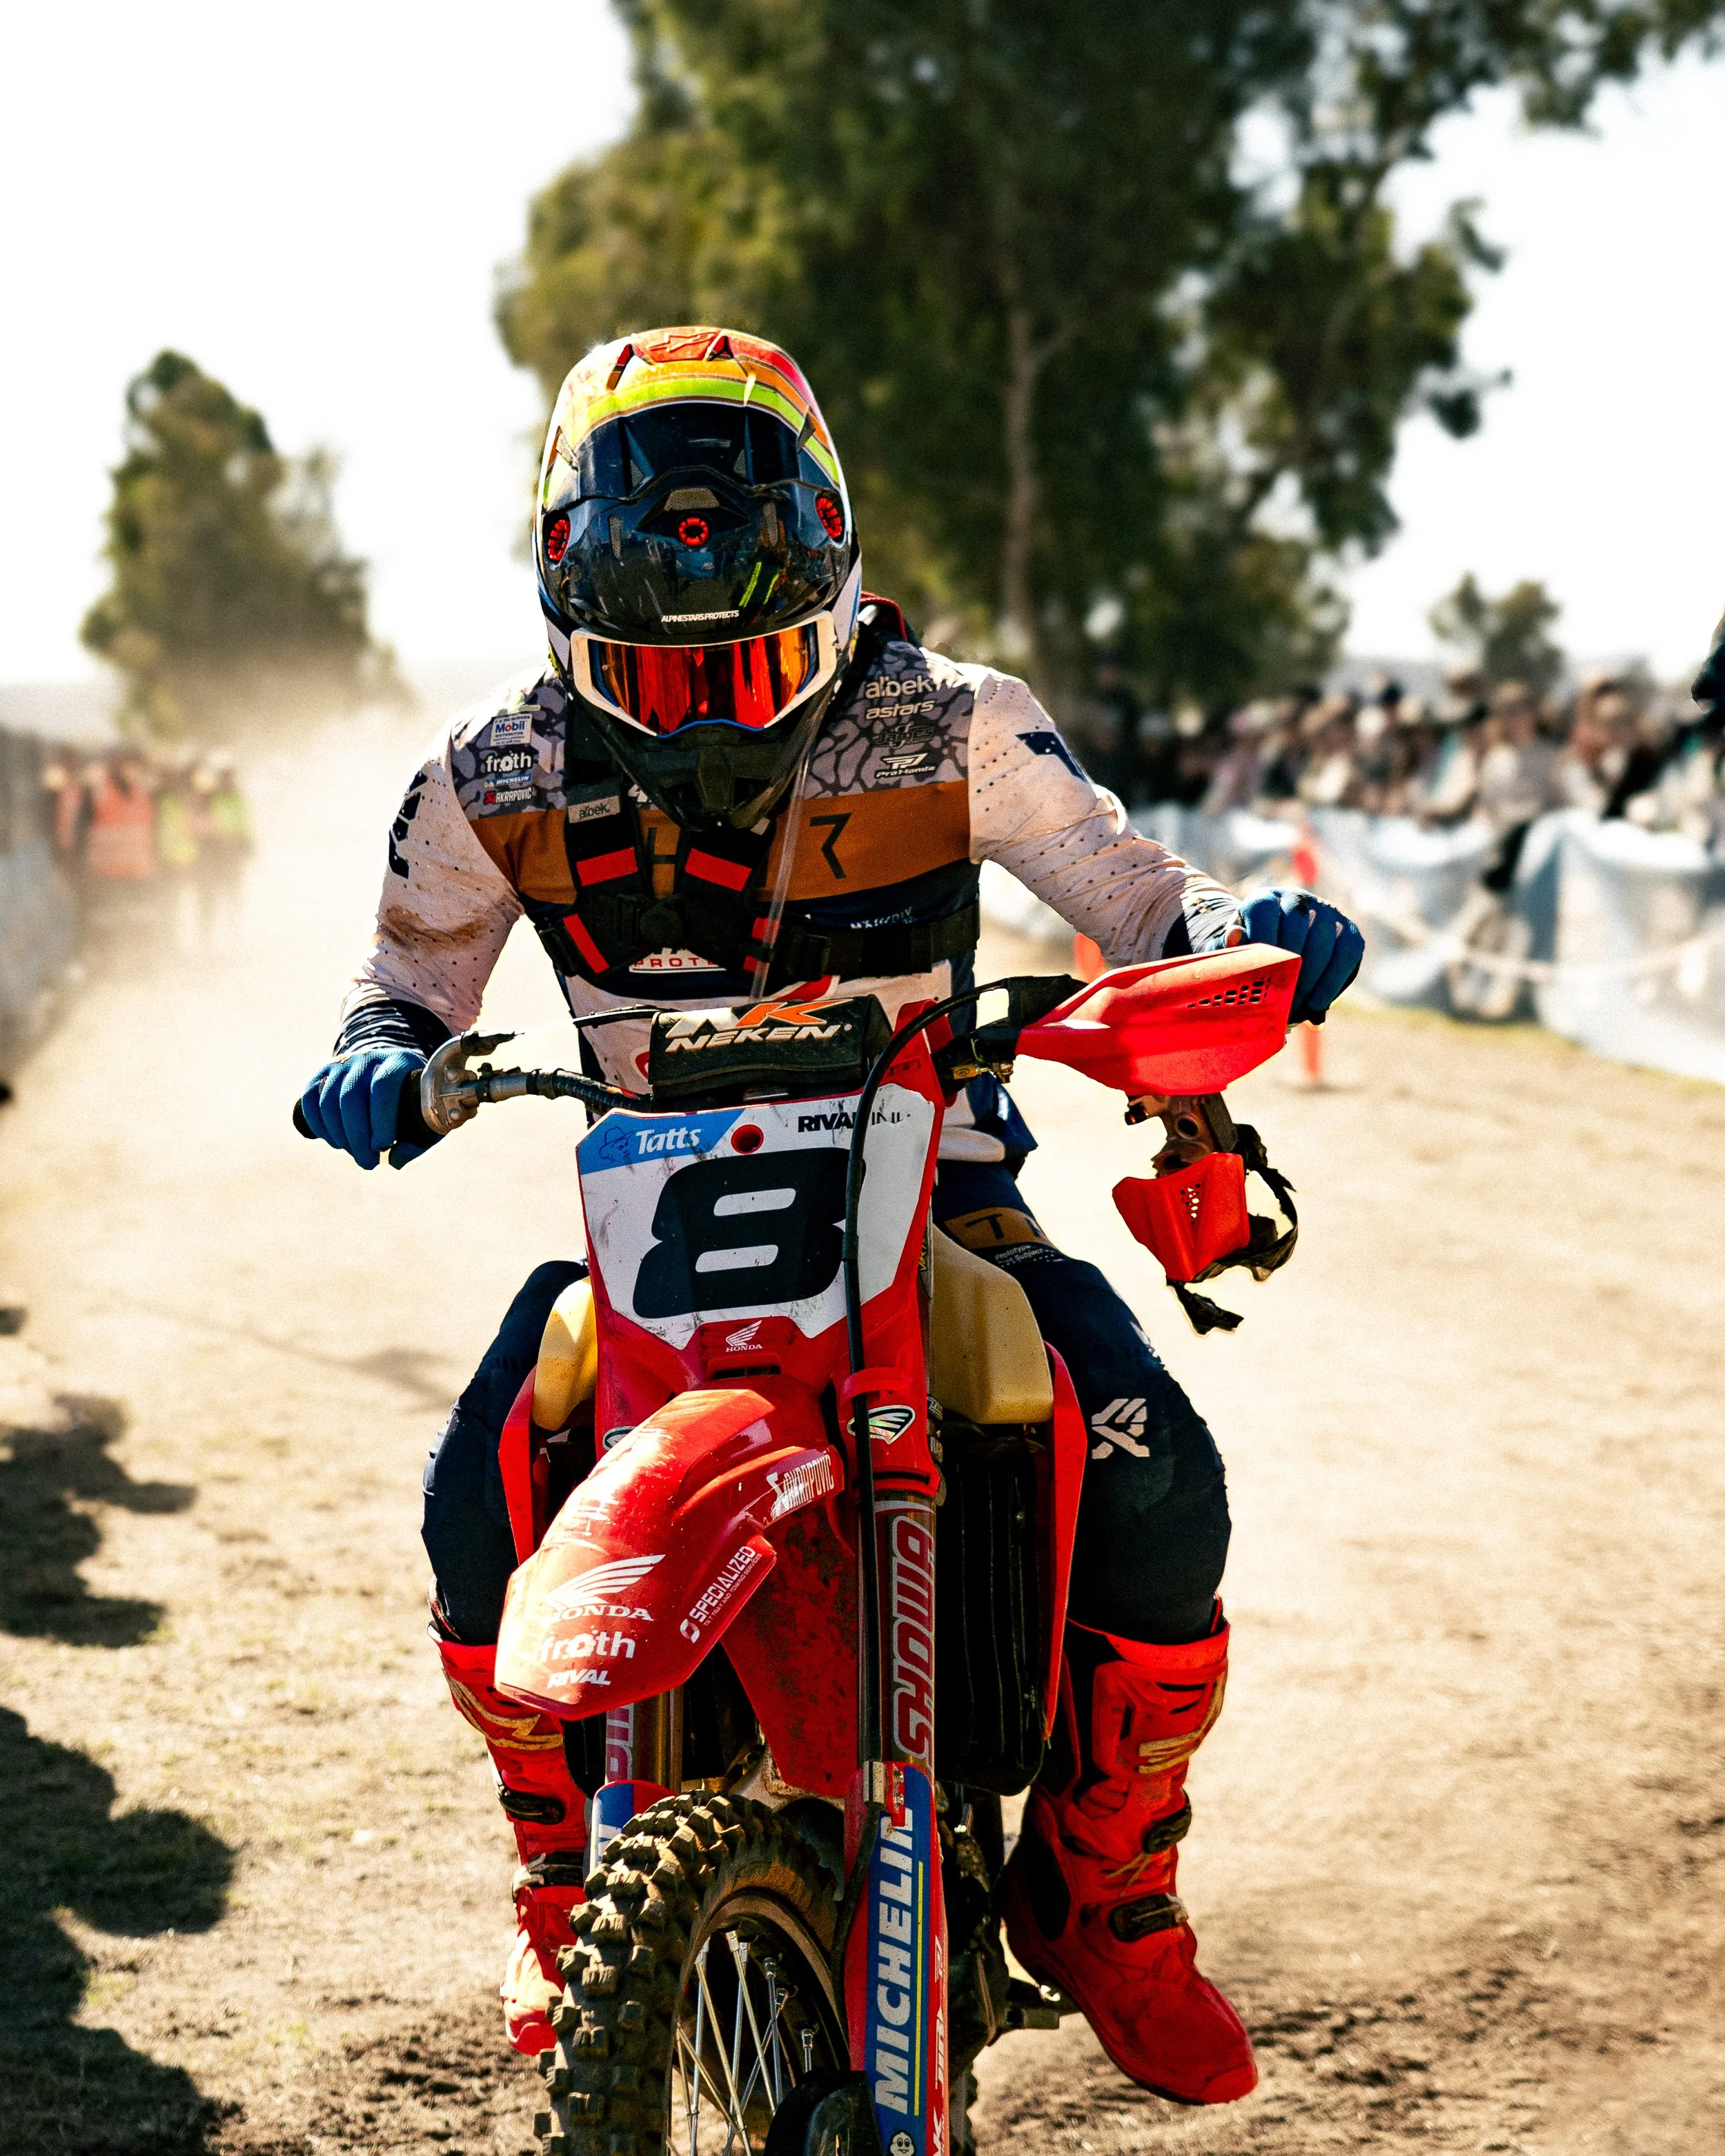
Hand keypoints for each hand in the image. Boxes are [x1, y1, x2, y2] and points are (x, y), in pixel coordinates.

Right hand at [298, 1047, 426, 1170]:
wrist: (391, 1071)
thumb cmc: (413, 1101)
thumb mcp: (425, 1115)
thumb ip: (417, 1140)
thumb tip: (394, 1160)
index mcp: (398, 1060)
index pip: (383, 1084)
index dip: (381, 1118)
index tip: (384, 1146)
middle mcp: (367, 1057)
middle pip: (351, 1096)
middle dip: (357, 1137)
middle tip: (369, 1163)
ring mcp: (342, 1064)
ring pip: (328, 1101)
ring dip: (339, 1135)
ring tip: (356, 1153)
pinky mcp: (322, 1074)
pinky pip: (310, 1101)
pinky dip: (319, 1126)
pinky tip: (336, 1143)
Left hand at [1240, 888, 1363, 1024]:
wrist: (1279, 954)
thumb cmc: (1252, 956)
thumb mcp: (1236, 951)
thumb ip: (1230, 946)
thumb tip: (1235, 936)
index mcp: (1264, 899)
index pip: (1264, 909)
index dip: (1261, 939)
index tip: (1258, 974)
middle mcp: (1296, 899)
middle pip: (1297, 923)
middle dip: (1288, 965)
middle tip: (1280, 998)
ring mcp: (1325, 911)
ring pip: (1324, 938)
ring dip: (1310, 977)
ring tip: (1296, 1008)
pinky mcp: (1347, 929)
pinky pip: (1348, 951)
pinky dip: (1333, 980)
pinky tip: (1318, 1003)